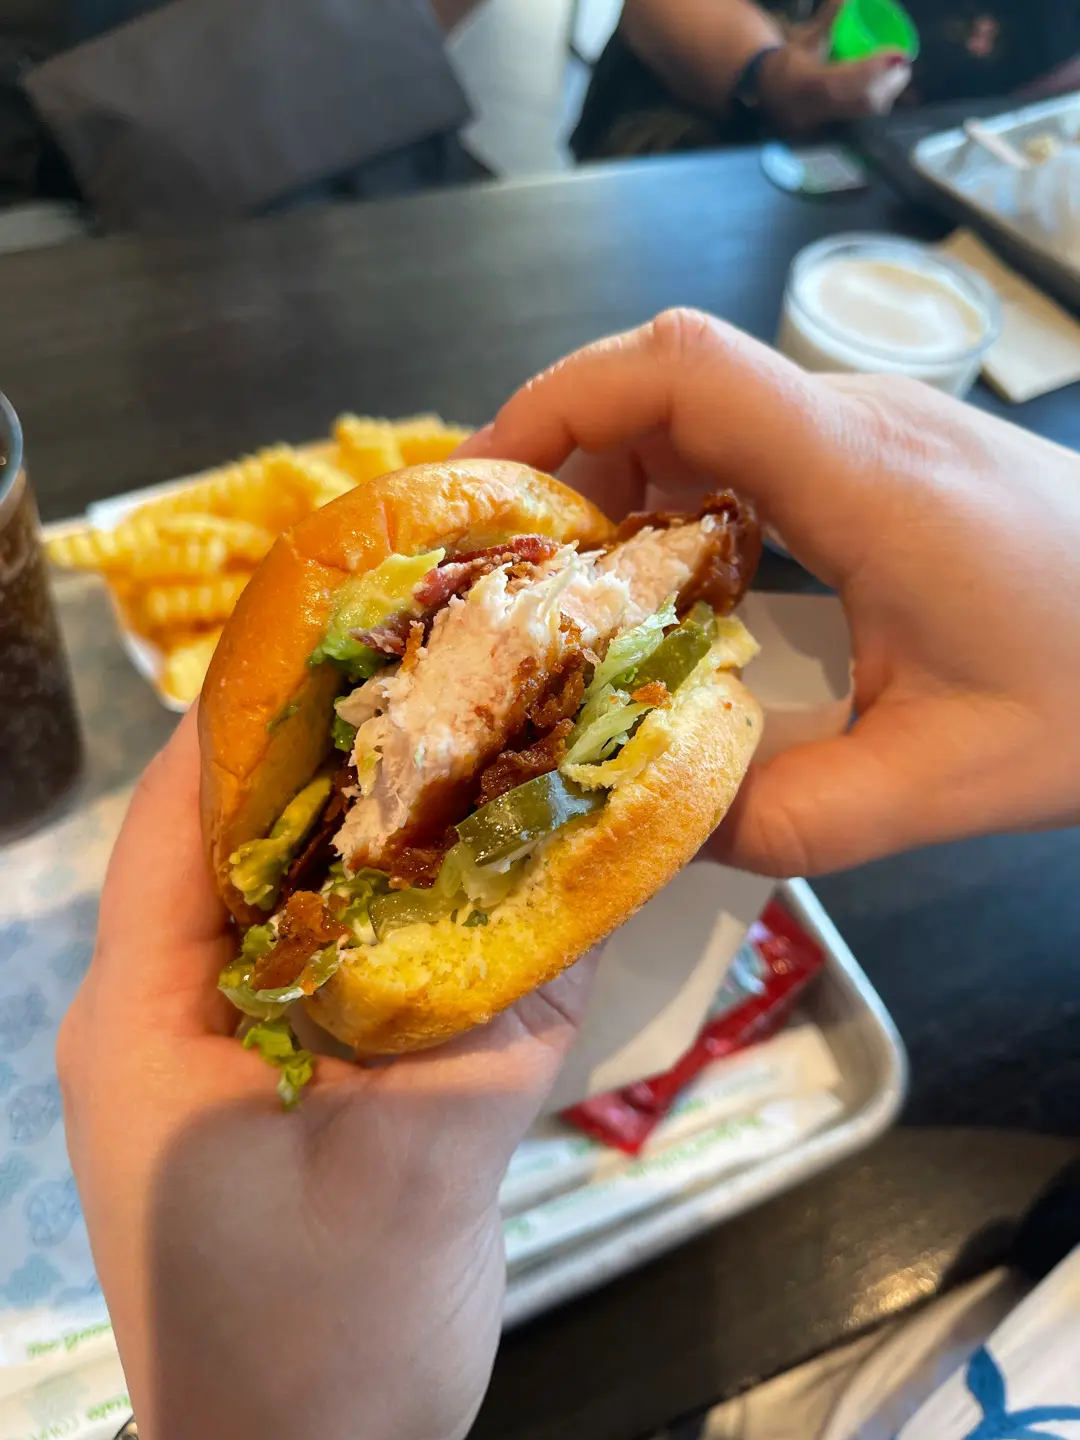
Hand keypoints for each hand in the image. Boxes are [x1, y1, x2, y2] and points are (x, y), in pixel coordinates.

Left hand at [58, 711, 593, 1439]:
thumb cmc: (315, 1345)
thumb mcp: (408, 1179)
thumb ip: (493, 1027)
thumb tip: (587, 890)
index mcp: (155, 1014)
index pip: (183, 816)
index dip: (260, 714)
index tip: (357, 630)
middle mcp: (188, 1010)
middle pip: (252, 842)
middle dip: (349, 757)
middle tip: (457, 670)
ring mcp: (248, 1047)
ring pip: (313, 900)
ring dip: (394, 833)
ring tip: (494, 747)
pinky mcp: (308, 1082)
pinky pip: (359, 965)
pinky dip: (424, 916)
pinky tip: (503, 880)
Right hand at [457, 309, 1079, 875]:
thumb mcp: (943, 783)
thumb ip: (788, 822)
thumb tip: (655, 831)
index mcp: (861, 478)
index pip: (680, 368)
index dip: (560, 402)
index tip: (489, 487)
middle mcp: (858, 427)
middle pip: (670, 383)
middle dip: (567, 462)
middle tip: (514, 575)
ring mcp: (877, 434)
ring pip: (707, 413)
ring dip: (624, 484)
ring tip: (578, 594)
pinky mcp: (889, 459)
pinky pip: (753, 448)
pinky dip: (684, 501)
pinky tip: (677, 587)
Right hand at [758, 0, 910, 133]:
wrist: (769, 92)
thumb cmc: (789, 61)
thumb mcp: (808, 38)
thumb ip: (829, 18)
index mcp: (808, 83)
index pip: (846, 80)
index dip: (874, 68)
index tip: (897, 53)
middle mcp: (818, 105)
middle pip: (862, 99)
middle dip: (889, 81)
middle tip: (902, 62)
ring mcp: (826, 119)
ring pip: (864, 110)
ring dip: (887, 91)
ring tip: (898, 71)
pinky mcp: (833, 125)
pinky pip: (862, 114)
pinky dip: (879, 99)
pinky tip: (886, 86)